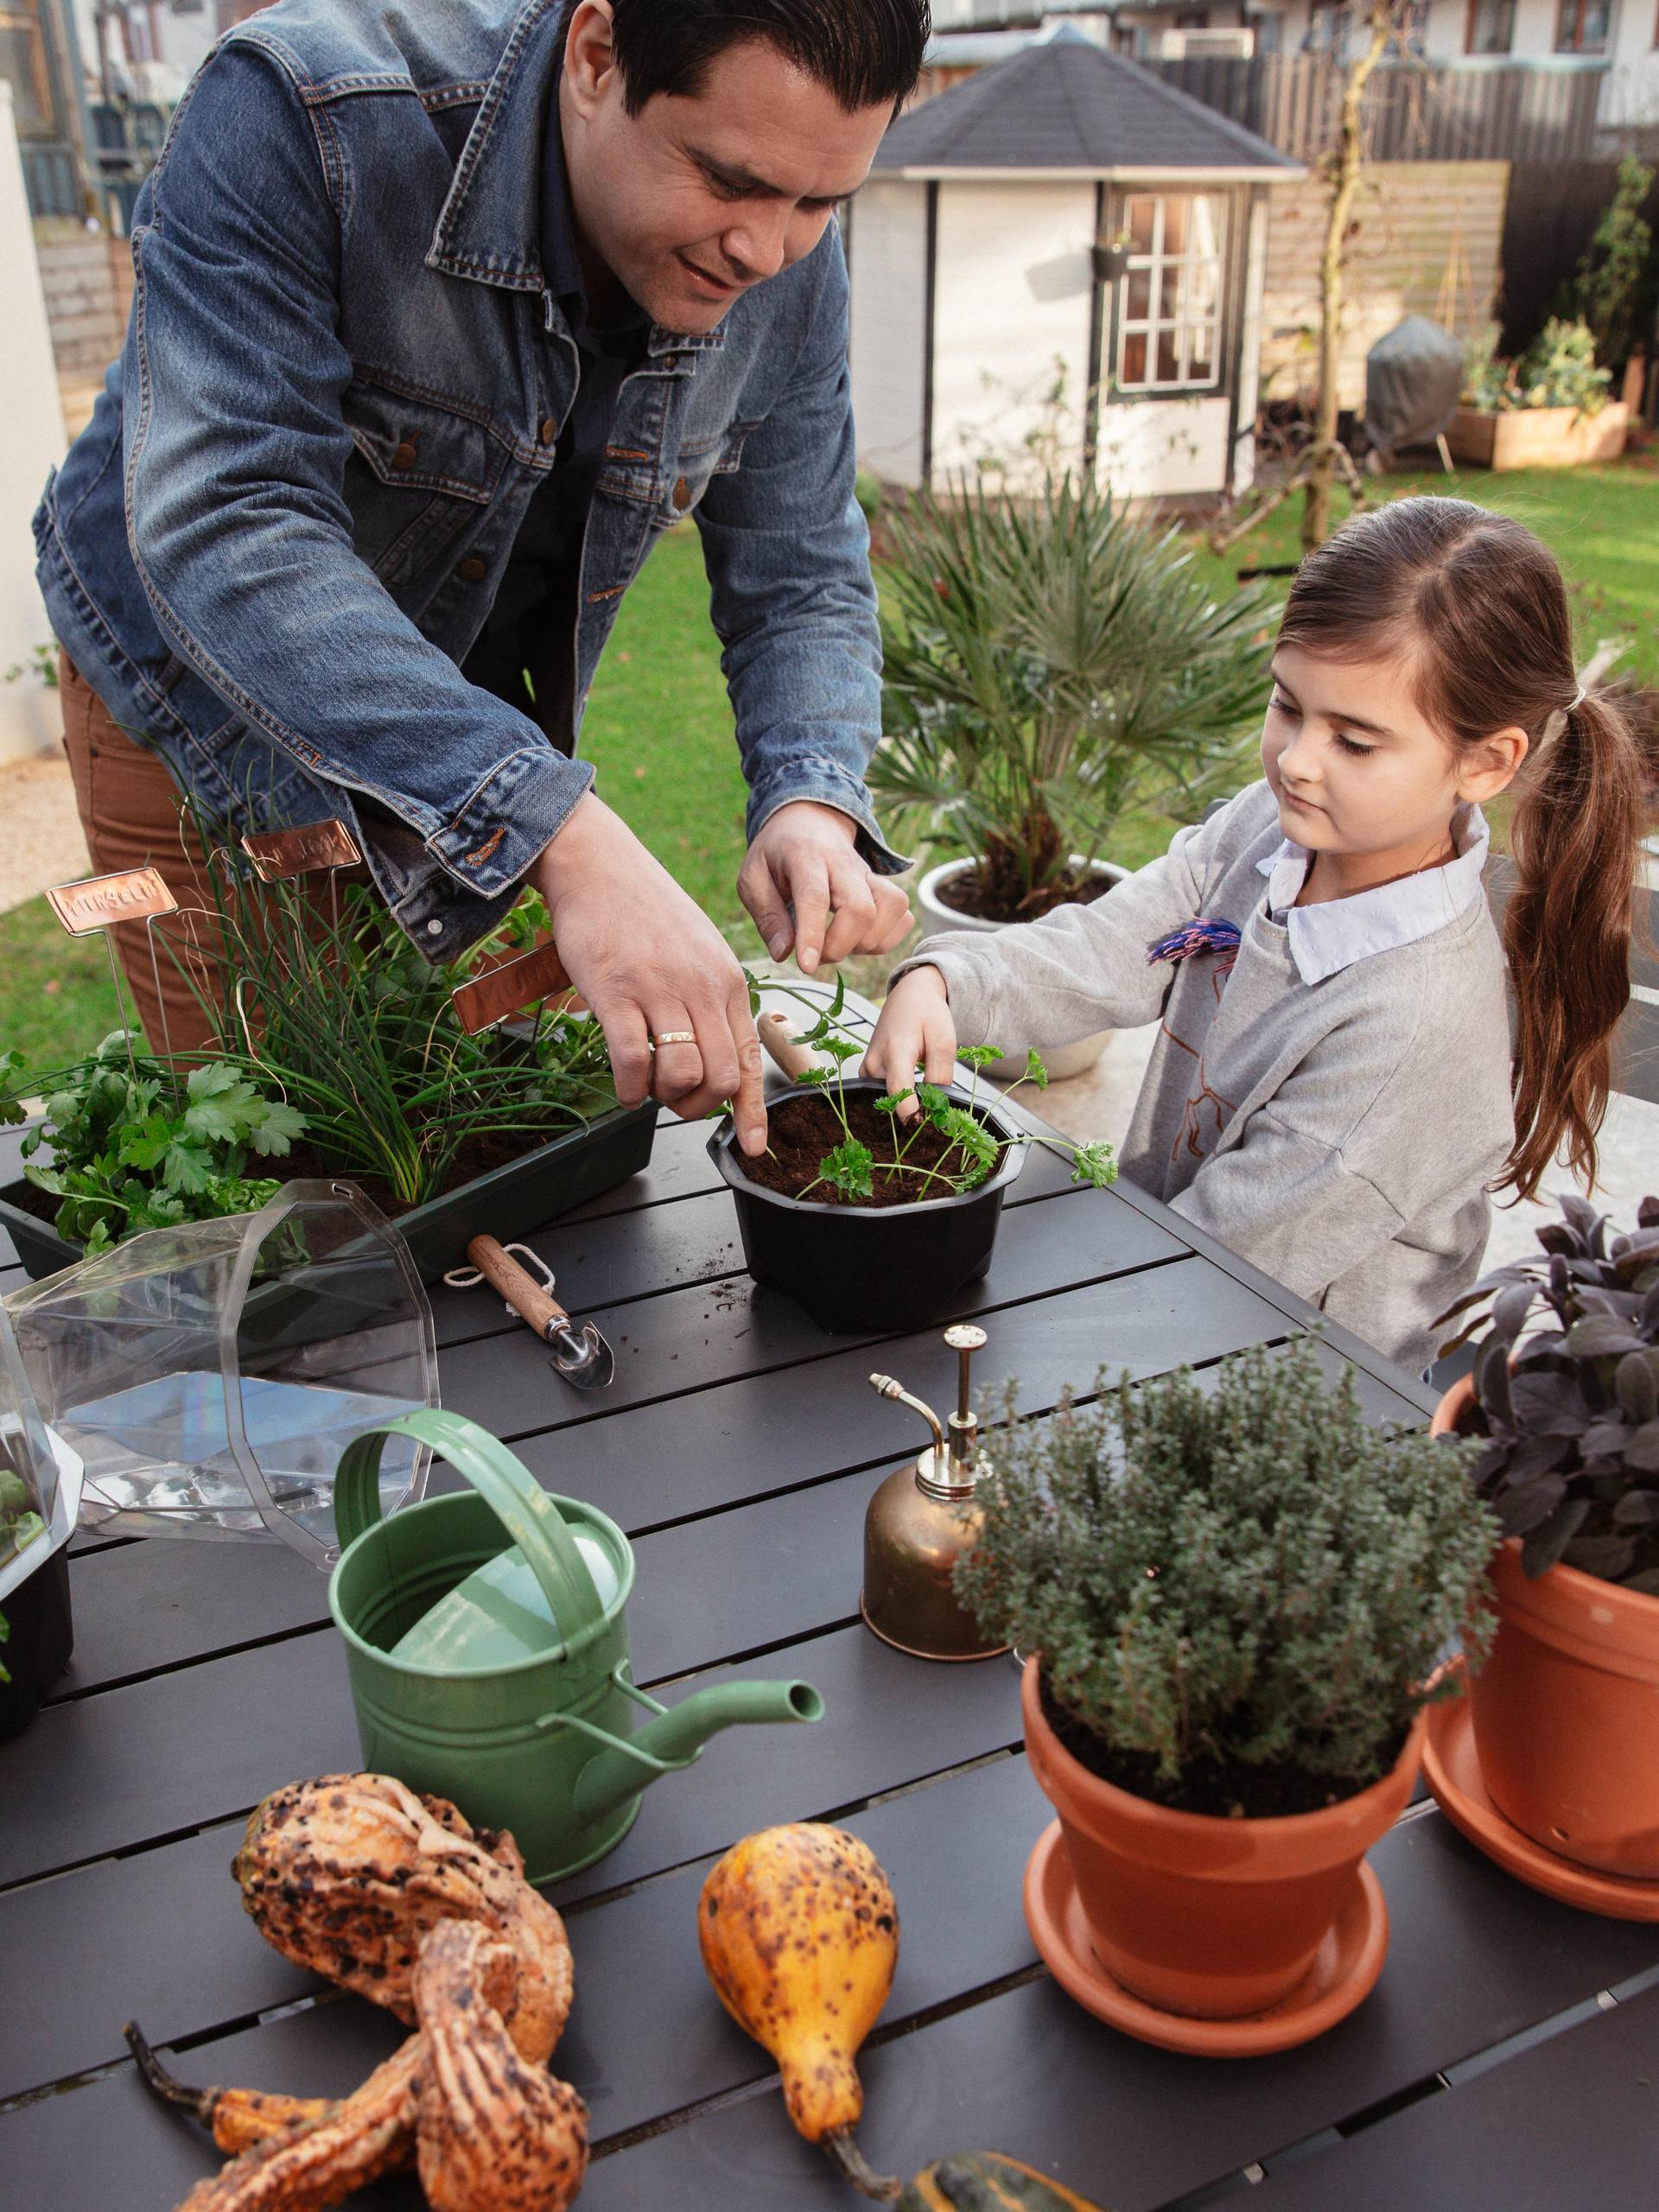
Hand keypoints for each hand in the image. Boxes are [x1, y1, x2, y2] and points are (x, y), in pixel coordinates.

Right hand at [532, 796, 765, 1154]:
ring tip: (646, 1085)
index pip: (748, 1059)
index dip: (752, 1111)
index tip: (753, 1147)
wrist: (599, 866)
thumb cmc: (646, 914)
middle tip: (673, 1100)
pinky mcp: (616, 992)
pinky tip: (624, 1088)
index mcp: (728, 983)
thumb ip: (712, 1000)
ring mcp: (660, 990)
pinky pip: (635, 1061)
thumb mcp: (700, 952)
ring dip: (662, 1097)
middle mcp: (702, 989)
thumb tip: (716, 1057)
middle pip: (720, 1078)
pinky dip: (630, 1088)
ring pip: (682, 1075)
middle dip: (697, 1107)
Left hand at [738, 802, 911, 974]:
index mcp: (805, 857)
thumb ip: (767, 916)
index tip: (806, 966)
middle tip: (816, 954)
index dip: (813, 935)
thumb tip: (784, 953)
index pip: (815, 896)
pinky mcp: (885, 886)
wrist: (809, 820)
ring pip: (892, 909)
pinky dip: (886, 938)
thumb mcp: (753, 878)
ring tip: (839, 945)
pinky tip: (859, 939)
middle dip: (841, 945)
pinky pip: (902, 916)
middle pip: (861, 908)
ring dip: (867, 942)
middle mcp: (845, 863)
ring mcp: (870, 875)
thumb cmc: (776, 855)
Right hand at [861, 965, 955, 1119]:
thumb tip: (935, 1105)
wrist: (909, 996)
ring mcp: (867, 1069)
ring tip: (928, 1103)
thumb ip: (940, 1074)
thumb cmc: (928, 1015)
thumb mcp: (944, 1040)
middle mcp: (875, 1063)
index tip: (924, 1127)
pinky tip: (914, 1095)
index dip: (910, 1113)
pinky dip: (898, 1097)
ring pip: (887, 1099)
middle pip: (892, 1099)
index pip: (898, 1090)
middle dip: (914, 1111)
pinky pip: (882, 1093)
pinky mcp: (866, 1073)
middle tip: (937, 1117)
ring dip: (906, 1104)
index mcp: (895, 1051)